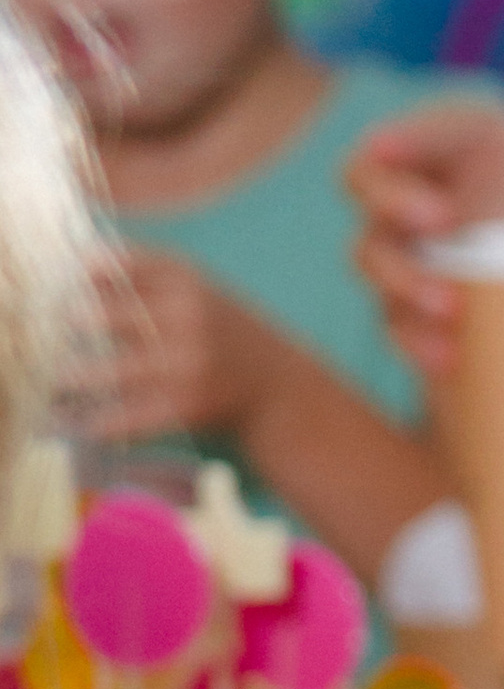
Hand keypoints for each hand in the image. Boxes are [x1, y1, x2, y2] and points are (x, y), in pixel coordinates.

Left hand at [67, 247, 278, 441]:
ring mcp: (186, 361)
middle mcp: (184, 314)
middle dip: (57, 329)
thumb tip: (68, 273)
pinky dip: (93, 421)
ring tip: (46, 382)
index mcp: (182, 277)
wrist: (282, 389)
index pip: (106, 265)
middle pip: (93, 314)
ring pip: (100, 369)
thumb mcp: (195, 291)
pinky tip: (74, 423)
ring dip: (66, 379)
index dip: (69, 278)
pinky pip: (122, 415)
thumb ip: (142, 279)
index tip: (48, 291)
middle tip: (36, 338)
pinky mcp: (186, 405)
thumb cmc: (225, 337)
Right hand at [346, 101, 503, 379]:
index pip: (432, 132)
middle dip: (394, 197)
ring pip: (373, 253)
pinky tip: (449, 358)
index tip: (385, 145)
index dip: (402, 133)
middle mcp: (434, 194)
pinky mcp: (413, 313)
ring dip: (401, 276)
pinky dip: (413, 338)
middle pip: (372, 182)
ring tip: (452, 305)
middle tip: (442, 222)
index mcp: (481, 152)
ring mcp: (415, 254)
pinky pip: (392, 321)